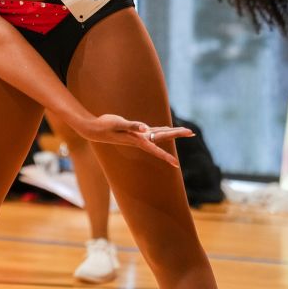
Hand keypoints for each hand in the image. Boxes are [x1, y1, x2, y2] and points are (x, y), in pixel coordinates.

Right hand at [76, 114, 193, 167]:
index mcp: (137, 140)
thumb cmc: (105, 126)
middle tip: (192, 133)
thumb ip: (132, 126)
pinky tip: (166, 128)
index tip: (177, 165)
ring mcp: (139, 135)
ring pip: (160, 134)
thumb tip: (145, 129)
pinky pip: (153, 130)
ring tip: (186, 132)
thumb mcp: (118, 124)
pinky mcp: (135, 131)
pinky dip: (162, 129)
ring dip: (173, 133)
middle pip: (163, 137)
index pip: (155, 149)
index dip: (166, 157)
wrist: (94, 129)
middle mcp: (141, 139)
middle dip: (177, 135)